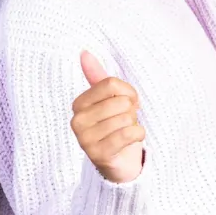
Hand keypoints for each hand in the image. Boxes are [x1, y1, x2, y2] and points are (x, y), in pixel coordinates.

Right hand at [71, 51, 145, 183]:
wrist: (120, 162)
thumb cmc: (115, 126)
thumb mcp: (108, 100)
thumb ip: (97, 77)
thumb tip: (84, 52)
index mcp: (79, 104)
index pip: (111, 84)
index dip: (128, 92)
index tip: (129, 103)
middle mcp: (77, 121)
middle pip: (120, 102)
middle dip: (131, 112)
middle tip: (126, 121)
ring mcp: (85, 139)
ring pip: (125, 118)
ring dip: (133, 125)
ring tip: (125, 132)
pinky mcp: (99, 154)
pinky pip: (129, 134)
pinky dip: (138, 135)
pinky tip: (131, 141)